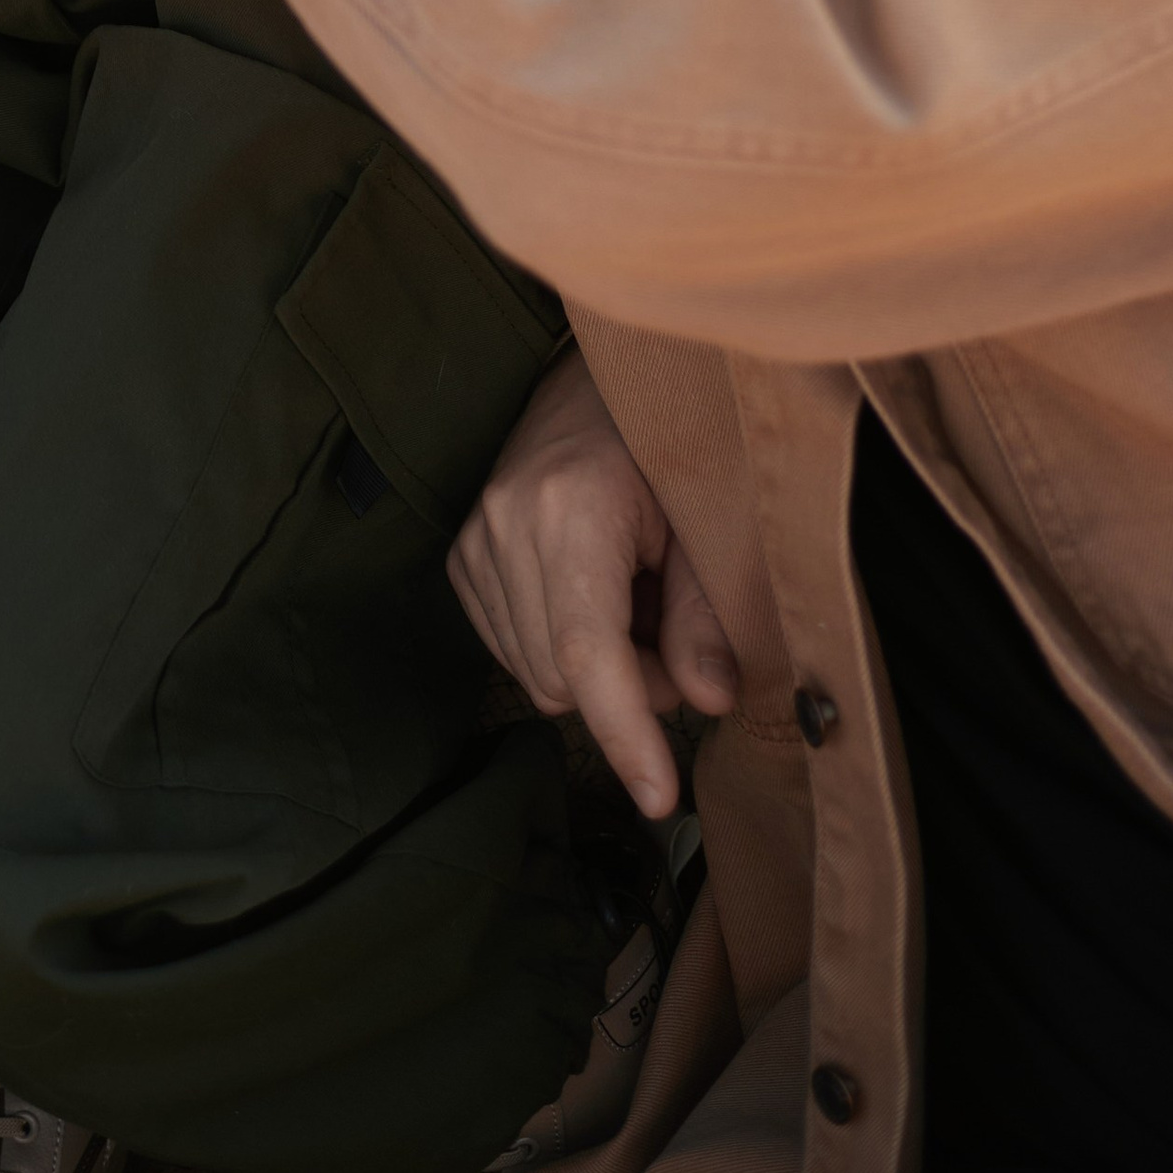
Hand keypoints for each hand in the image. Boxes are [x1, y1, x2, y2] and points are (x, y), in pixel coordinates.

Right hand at [448, 348, 737, 822]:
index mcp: (570, 507)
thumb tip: (707, 700)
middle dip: (630, 688)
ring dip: (594, 668)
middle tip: (676, 632)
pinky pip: (511, 648)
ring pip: (533, 673)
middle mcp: (505, 522)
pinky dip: (560, 648)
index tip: (659, 798)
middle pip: (561, 677)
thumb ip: (706, 612)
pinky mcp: (463, 552)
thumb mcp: (709, 518)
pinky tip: (593, 597)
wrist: (596, 375)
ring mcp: (474, 535)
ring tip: (635, 601)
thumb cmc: (668, 439)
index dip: (626, 734)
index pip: (587, 652)